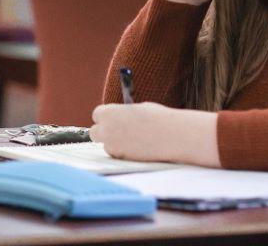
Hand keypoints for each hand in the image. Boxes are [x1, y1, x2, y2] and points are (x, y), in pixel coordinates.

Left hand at [90, 102, 219, 166]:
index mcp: (109, 113)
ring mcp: (112, 146)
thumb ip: (123, 114)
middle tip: (117, 132)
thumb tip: (118, 117)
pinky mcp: (121, 159)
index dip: (107, 117)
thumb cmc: (158, 119)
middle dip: (104, 132)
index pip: (97, 114)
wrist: (173, 136)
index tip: (114, 119)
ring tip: (135, 140)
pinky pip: (118, 155)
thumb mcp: (137, 109)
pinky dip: (124, 153)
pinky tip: (139, 148)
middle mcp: (106, 130)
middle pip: (94, 132)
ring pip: (107, 146)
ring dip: (115, 144)